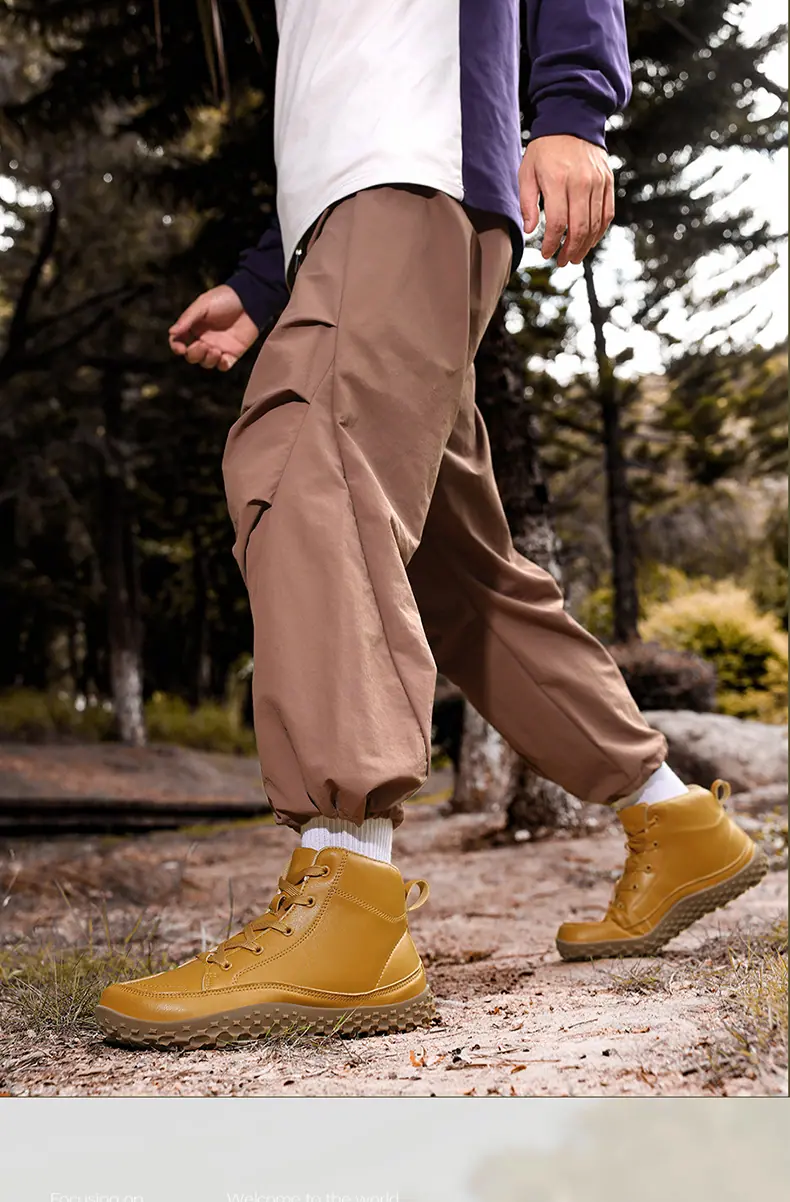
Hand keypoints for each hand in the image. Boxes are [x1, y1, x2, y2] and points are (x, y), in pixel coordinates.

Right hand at [168, 285, 257, 370]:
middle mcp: (204, 339)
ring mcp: (218, 347)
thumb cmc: (225, 298)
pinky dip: (222, 365)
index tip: (181, 349)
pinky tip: (224, 357)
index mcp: (194, 327)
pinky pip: (223, 366)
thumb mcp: (203, 305)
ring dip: (208, 359)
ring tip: (216, 349)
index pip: (179, 341)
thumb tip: (171, 333)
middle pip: (192, 356)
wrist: (250, 300)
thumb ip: (187, 319)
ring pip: (206, 363)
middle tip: (204, 344)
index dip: (176, 347)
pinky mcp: (233, 353)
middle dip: (194, 354)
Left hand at [519, 135, 614, 266]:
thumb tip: (530, 230)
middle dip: (570, 250)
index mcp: (558, 180)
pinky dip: (599, 231)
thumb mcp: (527, 172)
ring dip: (585, 246)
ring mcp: (598, 182)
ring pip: (595, 224)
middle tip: (562, 261)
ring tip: (574, 257)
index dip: (552, 243)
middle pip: (579, 228)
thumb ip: (527, 202)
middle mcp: (581, 182)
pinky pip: (607, 213)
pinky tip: (589, 241)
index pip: (558, 222)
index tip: (546, 253)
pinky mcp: (608, 181)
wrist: (572, 120)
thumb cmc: (545, 149)